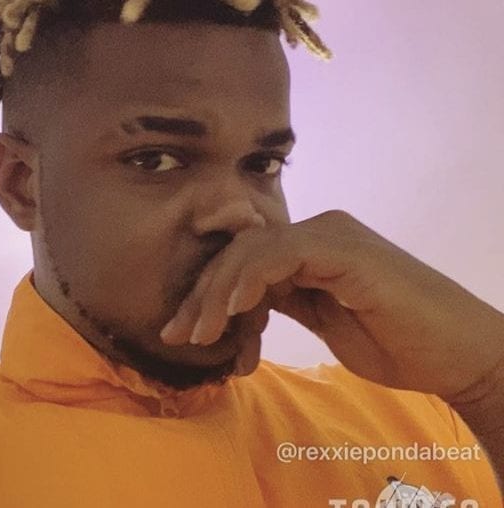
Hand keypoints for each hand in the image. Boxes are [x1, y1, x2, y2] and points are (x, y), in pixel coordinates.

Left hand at [159, 210, 503, 401]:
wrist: (456, 356)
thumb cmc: (394, 342)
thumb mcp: (323, 321)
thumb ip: (286, 301)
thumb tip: (241, 304)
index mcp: (310, 249)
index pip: (243, 262)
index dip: (207, 296)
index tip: (183, 333)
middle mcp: (317, 233)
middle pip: (239, 254)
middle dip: (202, 296)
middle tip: (178, 336)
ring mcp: (332, 236)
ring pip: (253, 251)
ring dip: (218, 294)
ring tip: (200, 334)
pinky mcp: (345, 248)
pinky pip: (282, 255)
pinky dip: (251, 280)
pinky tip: (233, 311)